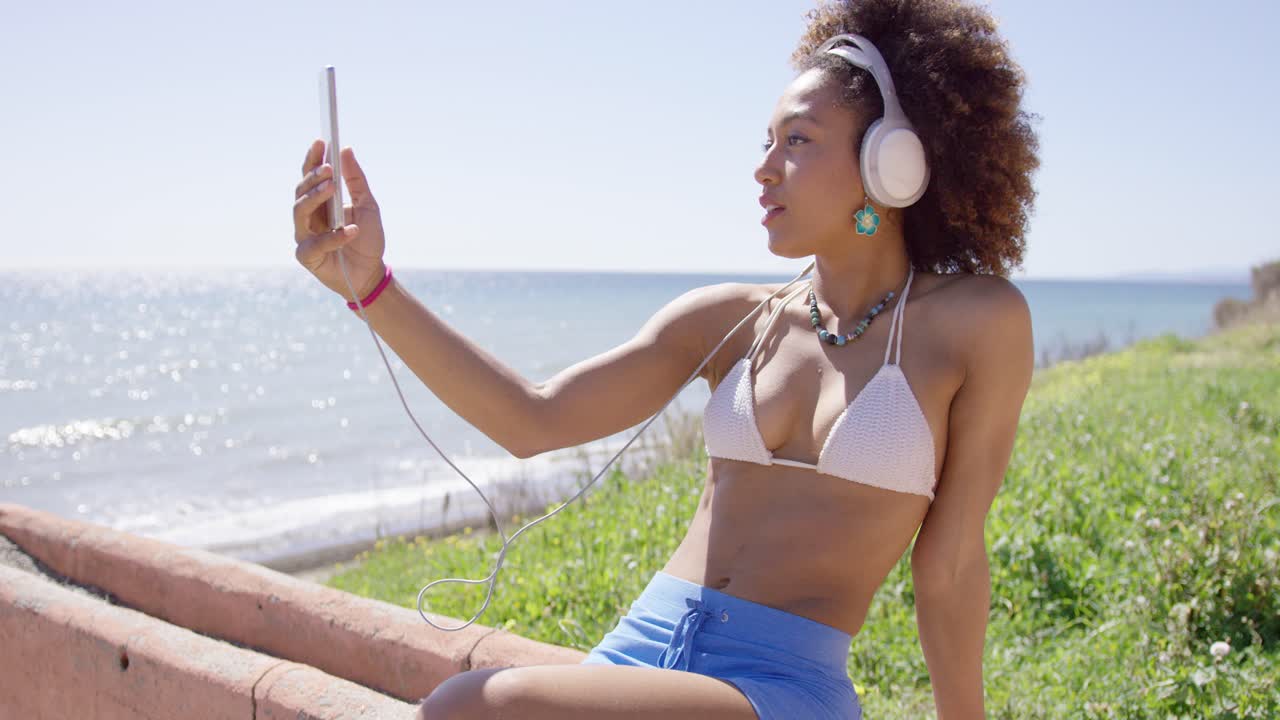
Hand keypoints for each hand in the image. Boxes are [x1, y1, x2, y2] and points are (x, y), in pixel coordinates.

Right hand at [293, 140, 387, 301]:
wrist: (371, 273)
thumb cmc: (367, 239)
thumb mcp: (367, 205)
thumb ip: (355, 180)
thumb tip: (346, 149)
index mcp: (320, 202)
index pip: (310, 177)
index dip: (313, 159)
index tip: (321, 142)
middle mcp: (308, 217)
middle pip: (301, 192)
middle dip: (313, 177)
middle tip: (328, 168)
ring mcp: (305, 236)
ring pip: (299, 212)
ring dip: (315, 198)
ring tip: (332, 187)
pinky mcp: (307, 256)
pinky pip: (315, 243)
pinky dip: (334, 236)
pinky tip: (351, 230)